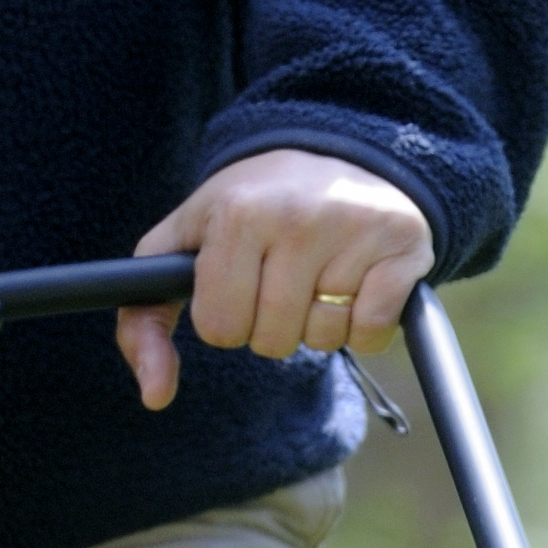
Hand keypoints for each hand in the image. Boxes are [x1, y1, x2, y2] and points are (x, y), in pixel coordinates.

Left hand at [118, 151, 435, 410]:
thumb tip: (154, 396)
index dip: (226, 317)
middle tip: (282, 277)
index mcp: (237, 213)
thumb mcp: (184, 243)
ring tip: (321, 275)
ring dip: (319, 325)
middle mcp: (297, 218)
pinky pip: (372, 336)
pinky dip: (363, 328)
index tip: (237, 282)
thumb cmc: (252, 209)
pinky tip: (358, 285)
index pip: (219, 327)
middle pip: (271, 342)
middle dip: (272, 325)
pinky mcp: (403, 250)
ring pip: (324, 341)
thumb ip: (143, 318)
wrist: (342, 152)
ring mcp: (355, 233)